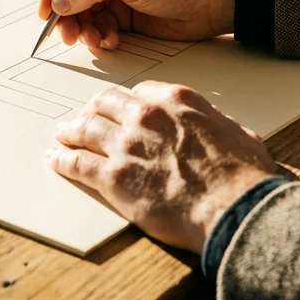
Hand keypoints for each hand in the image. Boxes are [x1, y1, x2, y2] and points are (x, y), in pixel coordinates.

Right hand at [37, 0, 235, 54]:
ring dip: (83, 29)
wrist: (214, 1)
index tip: (47, 9)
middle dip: (66, 14)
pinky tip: (112, 40)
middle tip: (68, 34)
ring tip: (95, 39)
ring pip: (82, 13)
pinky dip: (100, 36)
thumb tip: (58, 1)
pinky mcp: (124, 14)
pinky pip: (99, 26)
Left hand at [46, 81, 285, 252]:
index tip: (121, 108)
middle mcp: (146, 116)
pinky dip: (63, 160)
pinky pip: (78, 163)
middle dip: (93, 110)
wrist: (234, 207)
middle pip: (106, 104)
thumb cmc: (243, 176)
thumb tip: (213, 124)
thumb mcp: (237, 132)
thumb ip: (214, 122)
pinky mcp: (114, 178)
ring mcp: (126, 145)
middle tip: (85, 116)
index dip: (127, 102)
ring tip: (62, 134)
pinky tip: (56, 160)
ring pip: (86, 129)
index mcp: (176, 100)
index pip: (140, 92)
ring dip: (71, 131)